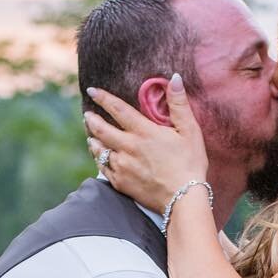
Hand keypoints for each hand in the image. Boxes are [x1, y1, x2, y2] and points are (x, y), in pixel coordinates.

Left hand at [83, 75, 208, 213]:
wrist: (183, 199)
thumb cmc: (190, 164)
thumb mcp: (190, 131)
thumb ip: (179, 104)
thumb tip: (175, 78)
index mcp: (144, 132)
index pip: (118, 110)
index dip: (103, 98)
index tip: (92, 91)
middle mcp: (128, 147)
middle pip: (101, 130)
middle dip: (91, 120)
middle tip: (87, 114)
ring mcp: (122, 166)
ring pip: (99, 150)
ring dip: (93, 140)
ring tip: (90, 134)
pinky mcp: (121, 183)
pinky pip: (103, 168)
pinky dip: (98, 159)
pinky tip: (99, 156)